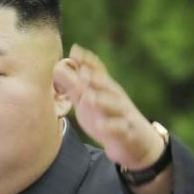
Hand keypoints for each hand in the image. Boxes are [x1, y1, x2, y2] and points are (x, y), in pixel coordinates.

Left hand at [54, 45, 163, 169]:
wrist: (136, 143)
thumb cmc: (107, 117)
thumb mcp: (89, 101)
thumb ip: (74, 86)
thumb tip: (57, 67)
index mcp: (106, 89)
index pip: (98, 71)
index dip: (88, 61)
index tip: (75, 50)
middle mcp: (116, 98)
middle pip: (107, 85)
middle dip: (95, 78)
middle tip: (82, 71)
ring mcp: (123, 114)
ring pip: (114, 105)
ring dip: (102, 100)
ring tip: (89, 97)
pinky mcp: (127, 132)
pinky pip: (120, 128)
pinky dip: (111, 126)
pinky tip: (100, 126)